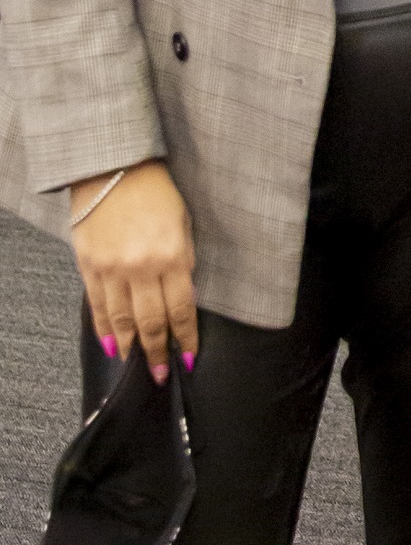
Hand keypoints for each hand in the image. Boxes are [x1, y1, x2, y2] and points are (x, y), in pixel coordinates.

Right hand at [69, 162, 197, 383]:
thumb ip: (183, 262)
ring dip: (131, 347)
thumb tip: (182, 299)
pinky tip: (111, 344)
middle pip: (151, 322)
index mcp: (172, 256)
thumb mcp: (184, 224)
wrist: (113, 168)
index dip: (186, 338)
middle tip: (161, 376)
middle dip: (158, 353)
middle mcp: (142, 268)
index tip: (189, 359)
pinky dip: (104, 328)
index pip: (182, 309)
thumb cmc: (157, 193)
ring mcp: (112, 268)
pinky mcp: (89, 265)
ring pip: (122, 320)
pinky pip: (97, 305)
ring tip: (136, 367)